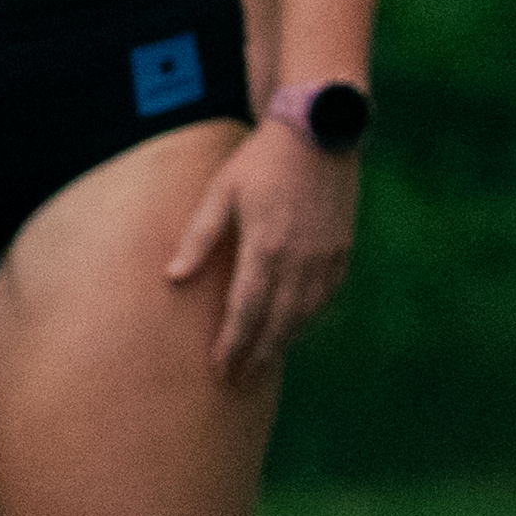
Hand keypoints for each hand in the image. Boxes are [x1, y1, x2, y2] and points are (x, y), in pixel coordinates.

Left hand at [170, 118, 361, 372]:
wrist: (318, 133)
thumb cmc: (261, 161)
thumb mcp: (221, 193)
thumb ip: (198, 238)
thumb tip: (172, 278)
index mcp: (265, 247)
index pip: (246, 311)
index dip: (233, 344)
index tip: (219, 369)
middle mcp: (300, 260)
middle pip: (277, 323)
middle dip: (256, 356)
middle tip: (238, 382)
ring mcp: (326, 258)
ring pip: (304, 315)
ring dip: (282, 343)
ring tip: (261, 364)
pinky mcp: (342, 251)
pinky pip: (325, 298)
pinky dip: (308, 319)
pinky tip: (293, 330)